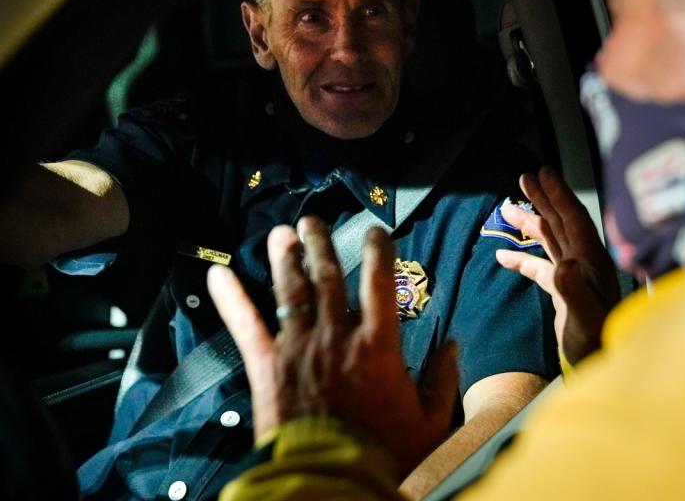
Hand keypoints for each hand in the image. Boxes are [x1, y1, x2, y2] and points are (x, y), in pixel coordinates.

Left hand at [207, 217, 458, 471]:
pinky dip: (231, 298)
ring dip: (287, 258)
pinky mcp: (268, 366)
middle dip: (321, 244)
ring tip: (282, 233)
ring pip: (292, 291)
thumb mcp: (430, 420)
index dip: (378, 251)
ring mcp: (300, 347)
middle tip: (313, 221)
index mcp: (378, 344)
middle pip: (328, 277)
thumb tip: (454, 345)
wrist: (333, 479)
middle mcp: (337, 335)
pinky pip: (247, 326)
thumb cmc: (386, 452)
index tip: (375, 231)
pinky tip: (218, 274)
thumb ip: (443, 379)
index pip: (380, 282)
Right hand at [495, 166, 619, 364]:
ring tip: (508, 207)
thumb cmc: (597, 346)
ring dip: (532, 222)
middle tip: (525, 176)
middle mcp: (586, 265)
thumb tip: (564, 264)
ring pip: (551, 240)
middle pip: (562, 222)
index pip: (574, 220)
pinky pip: (540, 267)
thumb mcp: (586, 321)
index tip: (543, 173)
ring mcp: (574, 277)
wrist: (602, 369)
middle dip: (544, 198)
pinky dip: (522, 259)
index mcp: (592, 263)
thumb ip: (575, 292)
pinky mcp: (564, 292)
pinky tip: (502, 255)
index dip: (558, 195)